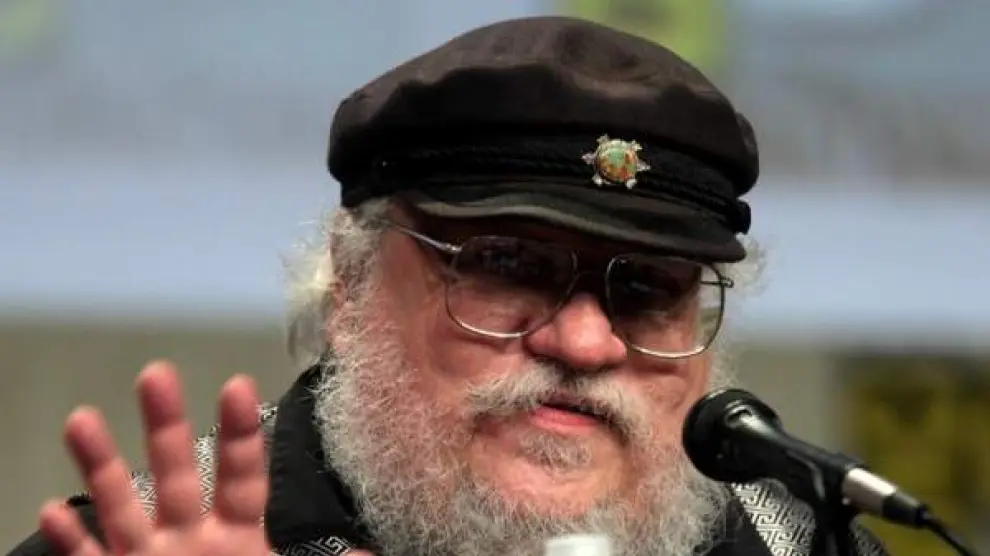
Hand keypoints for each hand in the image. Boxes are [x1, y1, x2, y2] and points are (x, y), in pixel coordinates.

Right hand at [38, 361, 270, 555]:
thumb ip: (283, 551)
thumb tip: (361, 548)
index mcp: (238, 538)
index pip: (242, 478)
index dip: (241, 434)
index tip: (238, 384)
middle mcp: (189, 539)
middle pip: (177, 473)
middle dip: (166, 424)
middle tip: (157, 372)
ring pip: (121, 507)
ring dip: (101, 464)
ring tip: (82, 417)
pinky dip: (70, 539)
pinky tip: (52, 509)